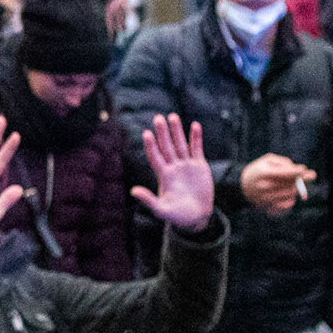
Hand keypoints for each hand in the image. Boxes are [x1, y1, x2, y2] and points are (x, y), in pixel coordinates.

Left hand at [131, 114, 213, 232]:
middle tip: (158, 117)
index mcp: (163, 176)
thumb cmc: (177, 215)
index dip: (151, 146)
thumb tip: (133, 191)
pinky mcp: (199, 166)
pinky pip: (197, 148)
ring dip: (177, 131)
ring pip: (180, 144)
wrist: (196, 216)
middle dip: (162, 132)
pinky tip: (194, 125)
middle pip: (167, 146)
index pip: (155, 157)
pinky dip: (196, 137)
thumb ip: (148, 200)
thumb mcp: (161, 209)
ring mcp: (186, 165)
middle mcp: (173, 167)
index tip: (146, 133)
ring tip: (172, 116)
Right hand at [239, 153, 313, 214]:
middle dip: (303, 179)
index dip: (297, 171)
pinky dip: (292, 199)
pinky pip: (287, 205)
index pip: (285, 173)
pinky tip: (290, 194)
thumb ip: (283, 162)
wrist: (241, 187)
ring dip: (296, 188)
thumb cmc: (258, 171)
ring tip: (295, 184)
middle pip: (290, 184)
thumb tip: (299, 171)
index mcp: (263, 173)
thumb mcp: (266, 160)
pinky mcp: (268, 208)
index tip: (304, 169)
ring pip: (290, 193)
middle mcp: (264, 187)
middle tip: (312, 175)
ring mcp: (266, 198)